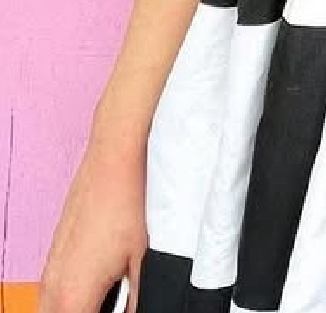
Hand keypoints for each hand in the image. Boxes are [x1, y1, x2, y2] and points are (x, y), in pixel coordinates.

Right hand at [37, 143, 145, 312]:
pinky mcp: (56, 252)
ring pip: (54, 308)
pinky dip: (73, 293)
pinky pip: (56, 289)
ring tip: (113, 294)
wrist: (114, 158)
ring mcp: (51, 268)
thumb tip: (143, 308)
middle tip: (116, 303)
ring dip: (79, 306)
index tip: (119, 309)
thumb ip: (140, 299)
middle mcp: (53, 286)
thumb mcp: (145, 260)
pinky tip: (103, 278)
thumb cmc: (129, 202)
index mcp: (73, 296)